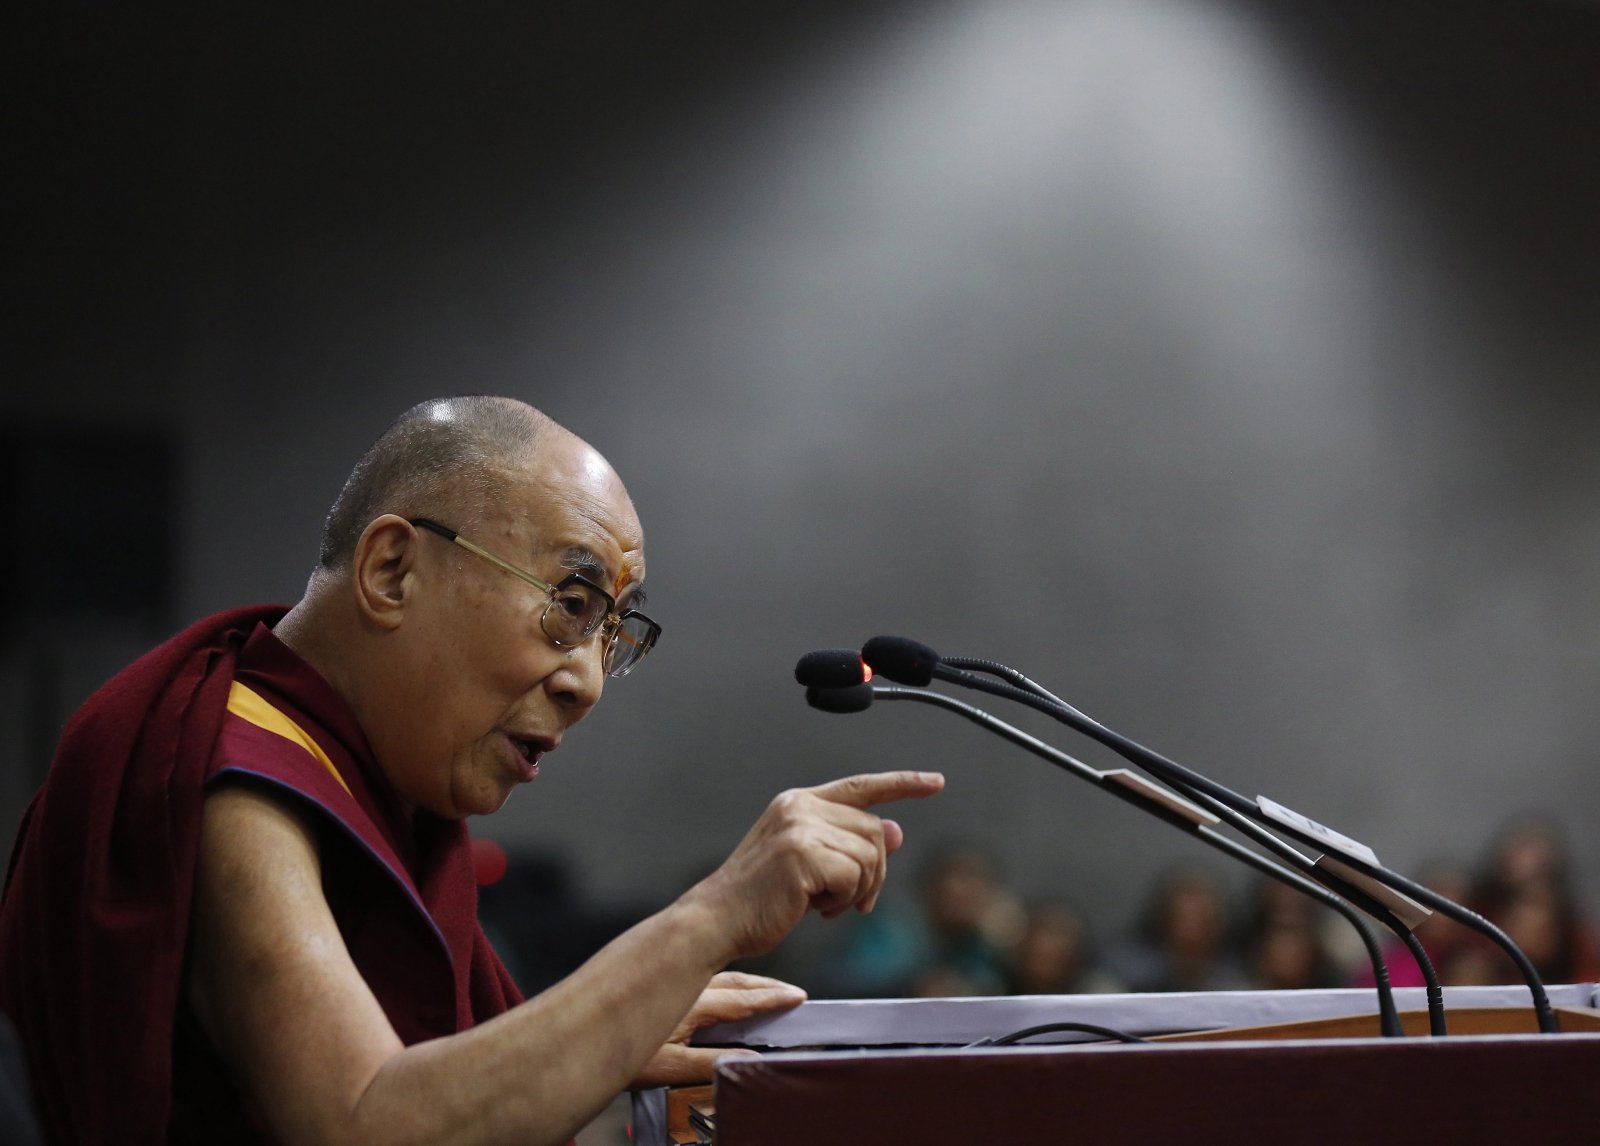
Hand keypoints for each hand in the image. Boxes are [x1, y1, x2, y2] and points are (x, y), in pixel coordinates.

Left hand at [629, 971, 805, 1086]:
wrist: (577, 1038)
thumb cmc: (620, 1057)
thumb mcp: (668, 1069)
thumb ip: (711, 1063)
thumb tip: (749, 1059)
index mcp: (693, 1004)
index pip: (742, 1001)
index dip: (772, 1000)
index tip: (798, 998)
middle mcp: (686, 987)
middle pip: (735, 982)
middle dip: (766, 986)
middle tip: (791, 992)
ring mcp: (672, 983)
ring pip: (719, 977)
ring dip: (747, 982)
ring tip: (767, 990)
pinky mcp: (658, 983)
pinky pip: (703, 978)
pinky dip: (724, 982)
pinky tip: (723, 990)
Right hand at [690, 771, 944, 961]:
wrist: (717, 920)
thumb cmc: (761, 898)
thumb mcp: (811, 865)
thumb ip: (850, 844)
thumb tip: (897, 830)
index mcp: (799, 803)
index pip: (861, 786)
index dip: (903, 784)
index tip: (935, 781)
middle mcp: (801, 806)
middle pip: (875, 831)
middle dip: (874, 873)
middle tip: (849, 902)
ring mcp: (801, 828)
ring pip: (870, 856)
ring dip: (858, 891)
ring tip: (826, 905)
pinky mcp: (803, 855)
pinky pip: (855, 878)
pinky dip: (844, 901)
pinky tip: (816, 909)